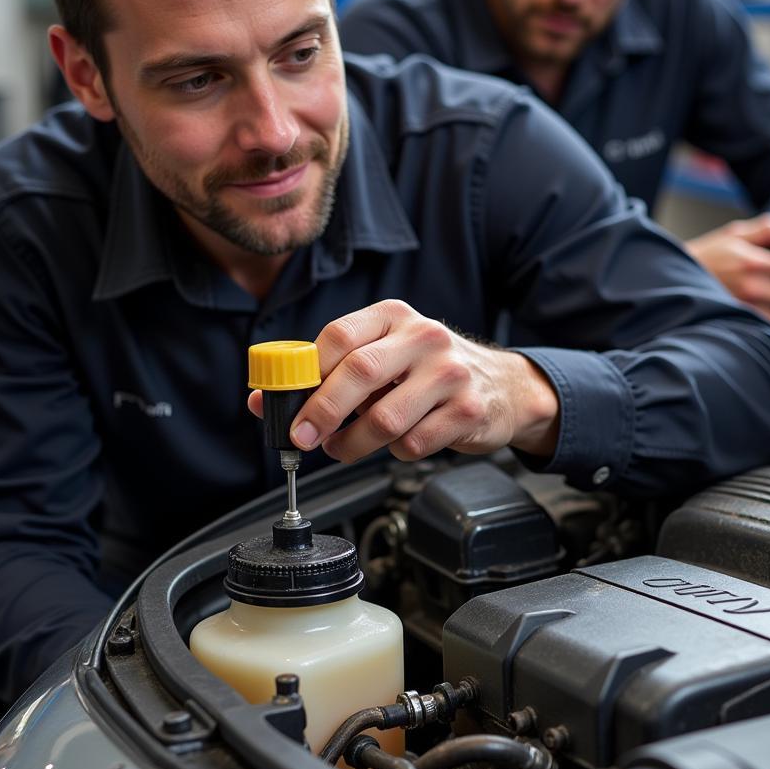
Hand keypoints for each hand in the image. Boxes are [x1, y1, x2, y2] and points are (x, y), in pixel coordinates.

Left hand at [247, 300, 559, 462]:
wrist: (504, 388)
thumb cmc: (430, 373)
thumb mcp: (382, 359)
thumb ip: (328, 376)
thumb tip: (265, 402)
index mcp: (395, 317)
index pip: (338, 336)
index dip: (306, 374)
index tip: (285, 406)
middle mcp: (424, 337)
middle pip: (359, 372)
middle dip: (322, 412)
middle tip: (303, 439)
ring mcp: (451, 372)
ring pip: (385, 418)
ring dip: (354, 443)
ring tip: (344, 447)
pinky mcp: (469, 410)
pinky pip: (414, 443)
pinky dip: (397, 452)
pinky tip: (401, 441)